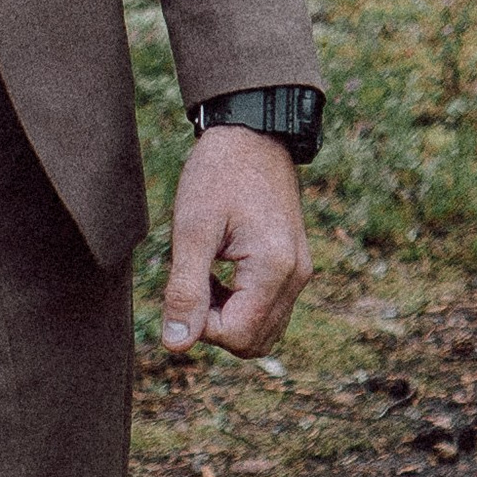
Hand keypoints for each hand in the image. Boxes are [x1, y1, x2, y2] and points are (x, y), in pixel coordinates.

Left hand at [161, 126, 311, 358]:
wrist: (251, 133)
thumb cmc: (218, 173)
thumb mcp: (192, 228)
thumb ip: (185, 288)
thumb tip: (176, 344)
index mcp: (275, 269)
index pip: (237, 337)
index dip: (201, 325)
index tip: (182, 285)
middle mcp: (296, 277)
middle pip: (253, 342)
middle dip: (216, 324)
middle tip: (192, 281)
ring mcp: (299, 272)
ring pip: (263, 330)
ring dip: (228, 316)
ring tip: (204, 273)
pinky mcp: (294, 265)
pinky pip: (270, 308)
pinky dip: (242, 304)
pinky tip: (219, 271)